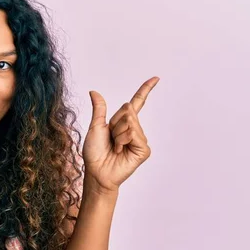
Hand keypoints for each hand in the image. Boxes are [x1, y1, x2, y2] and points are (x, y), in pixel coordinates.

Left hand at [82, 76, 159, 193]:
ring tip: (115, 146)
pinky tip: (121, 151)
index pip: (137, 102)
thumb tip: (94, 92)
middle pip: (128, 110)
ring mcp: (140, 139)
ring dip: (118, 134)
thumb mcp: (96, 126)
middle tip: (110, 139)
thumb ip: (99, 109)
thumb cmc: (94, 152)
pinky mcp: (143, 150)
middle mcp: (134, 129)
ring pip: (131, 122)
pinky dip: (124, 141)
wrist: (97, 171)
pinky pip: (135, 135)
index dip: (145, 90)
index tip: (155, 78)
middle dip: (114, 123)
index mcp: (123, 122)